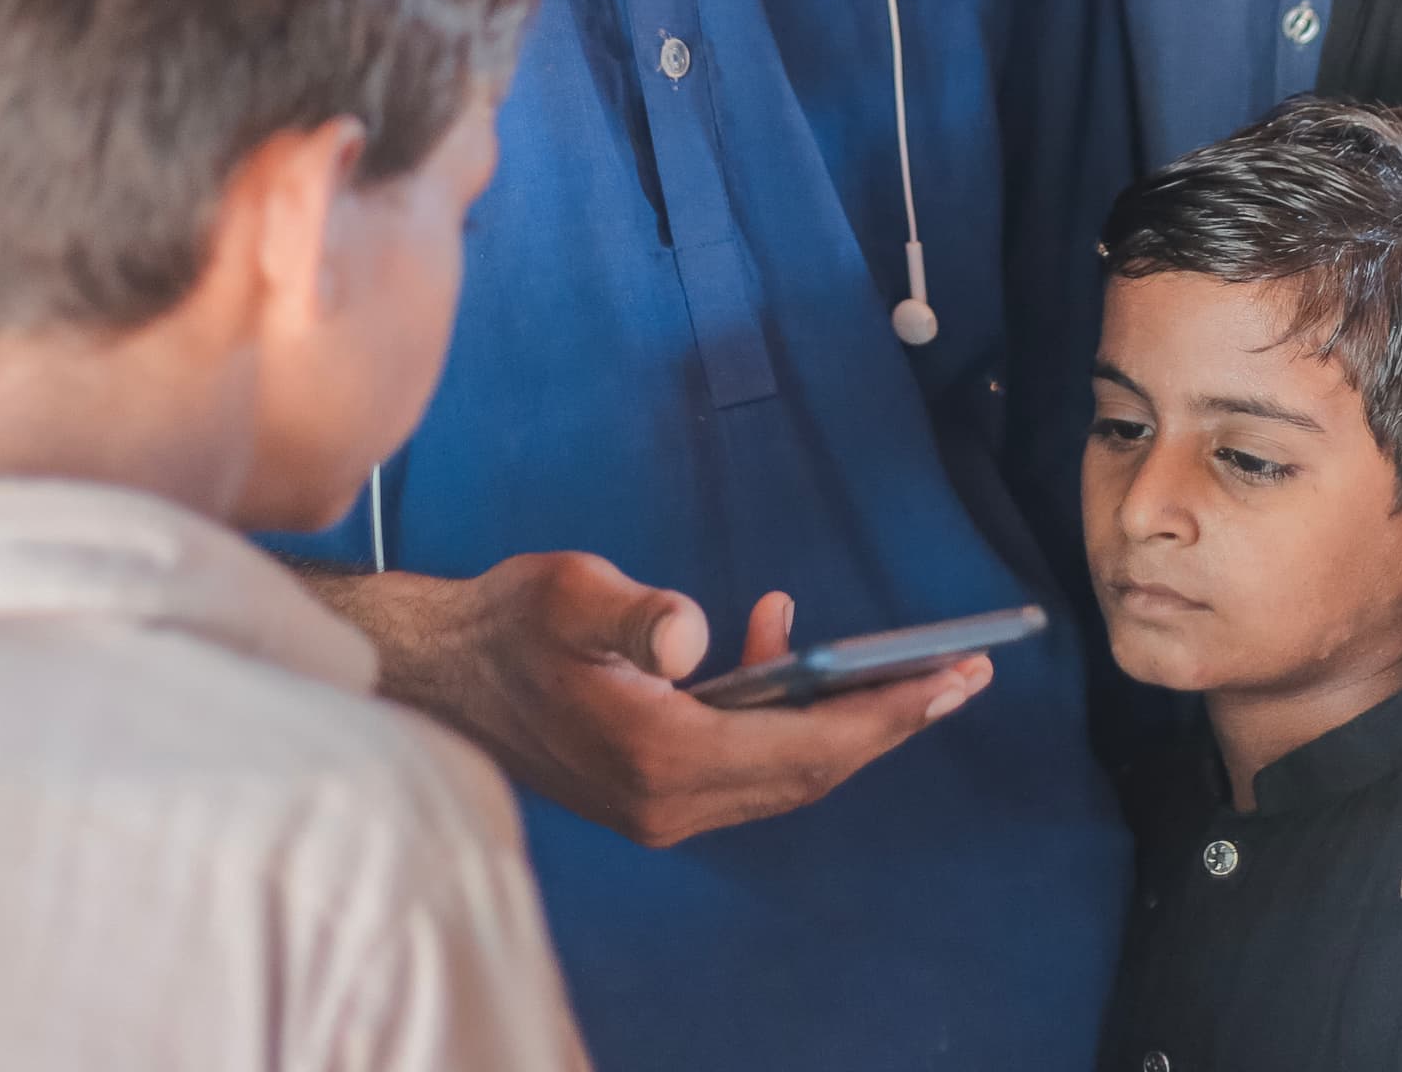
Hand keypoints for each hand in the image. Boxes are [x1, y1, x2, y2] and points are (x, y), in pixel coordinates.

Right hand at [308, 552, 989, 849]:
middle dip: (893, 720)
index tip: (952, 678)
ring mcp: (663, 808)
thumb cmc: (507, 623)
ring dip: (847, 718)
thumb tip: (691, 633)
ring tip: (902, 660)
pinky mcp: (653, 794)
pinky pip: (751, 763)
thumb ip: (633, 613)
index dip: (886, 712)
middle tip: (964, 673)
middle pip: (814, 770)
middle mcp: (671, 802)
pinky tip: (779, 637)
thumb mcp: (568, 594)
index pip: (807, 743)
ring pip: (788, 772)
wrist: (437, 674)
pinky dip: (788, 713)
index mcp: (661, 757)